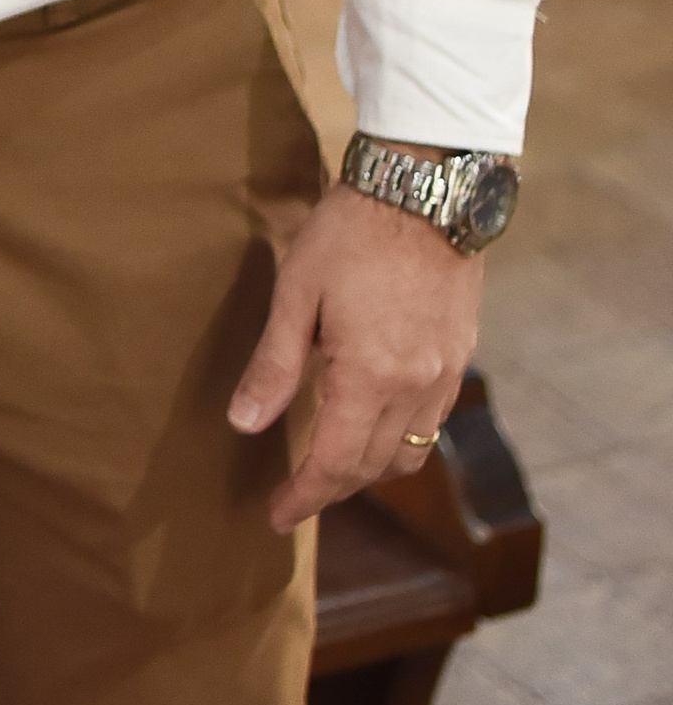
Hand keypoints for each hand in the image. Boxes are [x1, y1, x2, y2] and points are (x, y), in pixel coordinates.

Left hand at [228, 172, 483, 528]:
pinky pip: (431, 421)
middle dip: (331, 488)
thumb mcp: (297, 292)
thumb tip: (245, 423)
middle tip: (293, 497)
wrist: (425, 188)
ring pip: (408, 451)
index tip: (276, 515)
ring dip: (368, 469)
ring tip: (329, 467)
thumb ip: (275, 364)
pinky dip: (399, 438)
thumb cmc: (351, 232)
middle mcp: (416, 386)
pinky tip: (371, 423)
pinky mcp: (459, 356)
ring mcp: (445, 374)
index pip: (335, 463)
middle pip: (373, 466)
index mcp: (371, 375)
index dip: (303, 496)